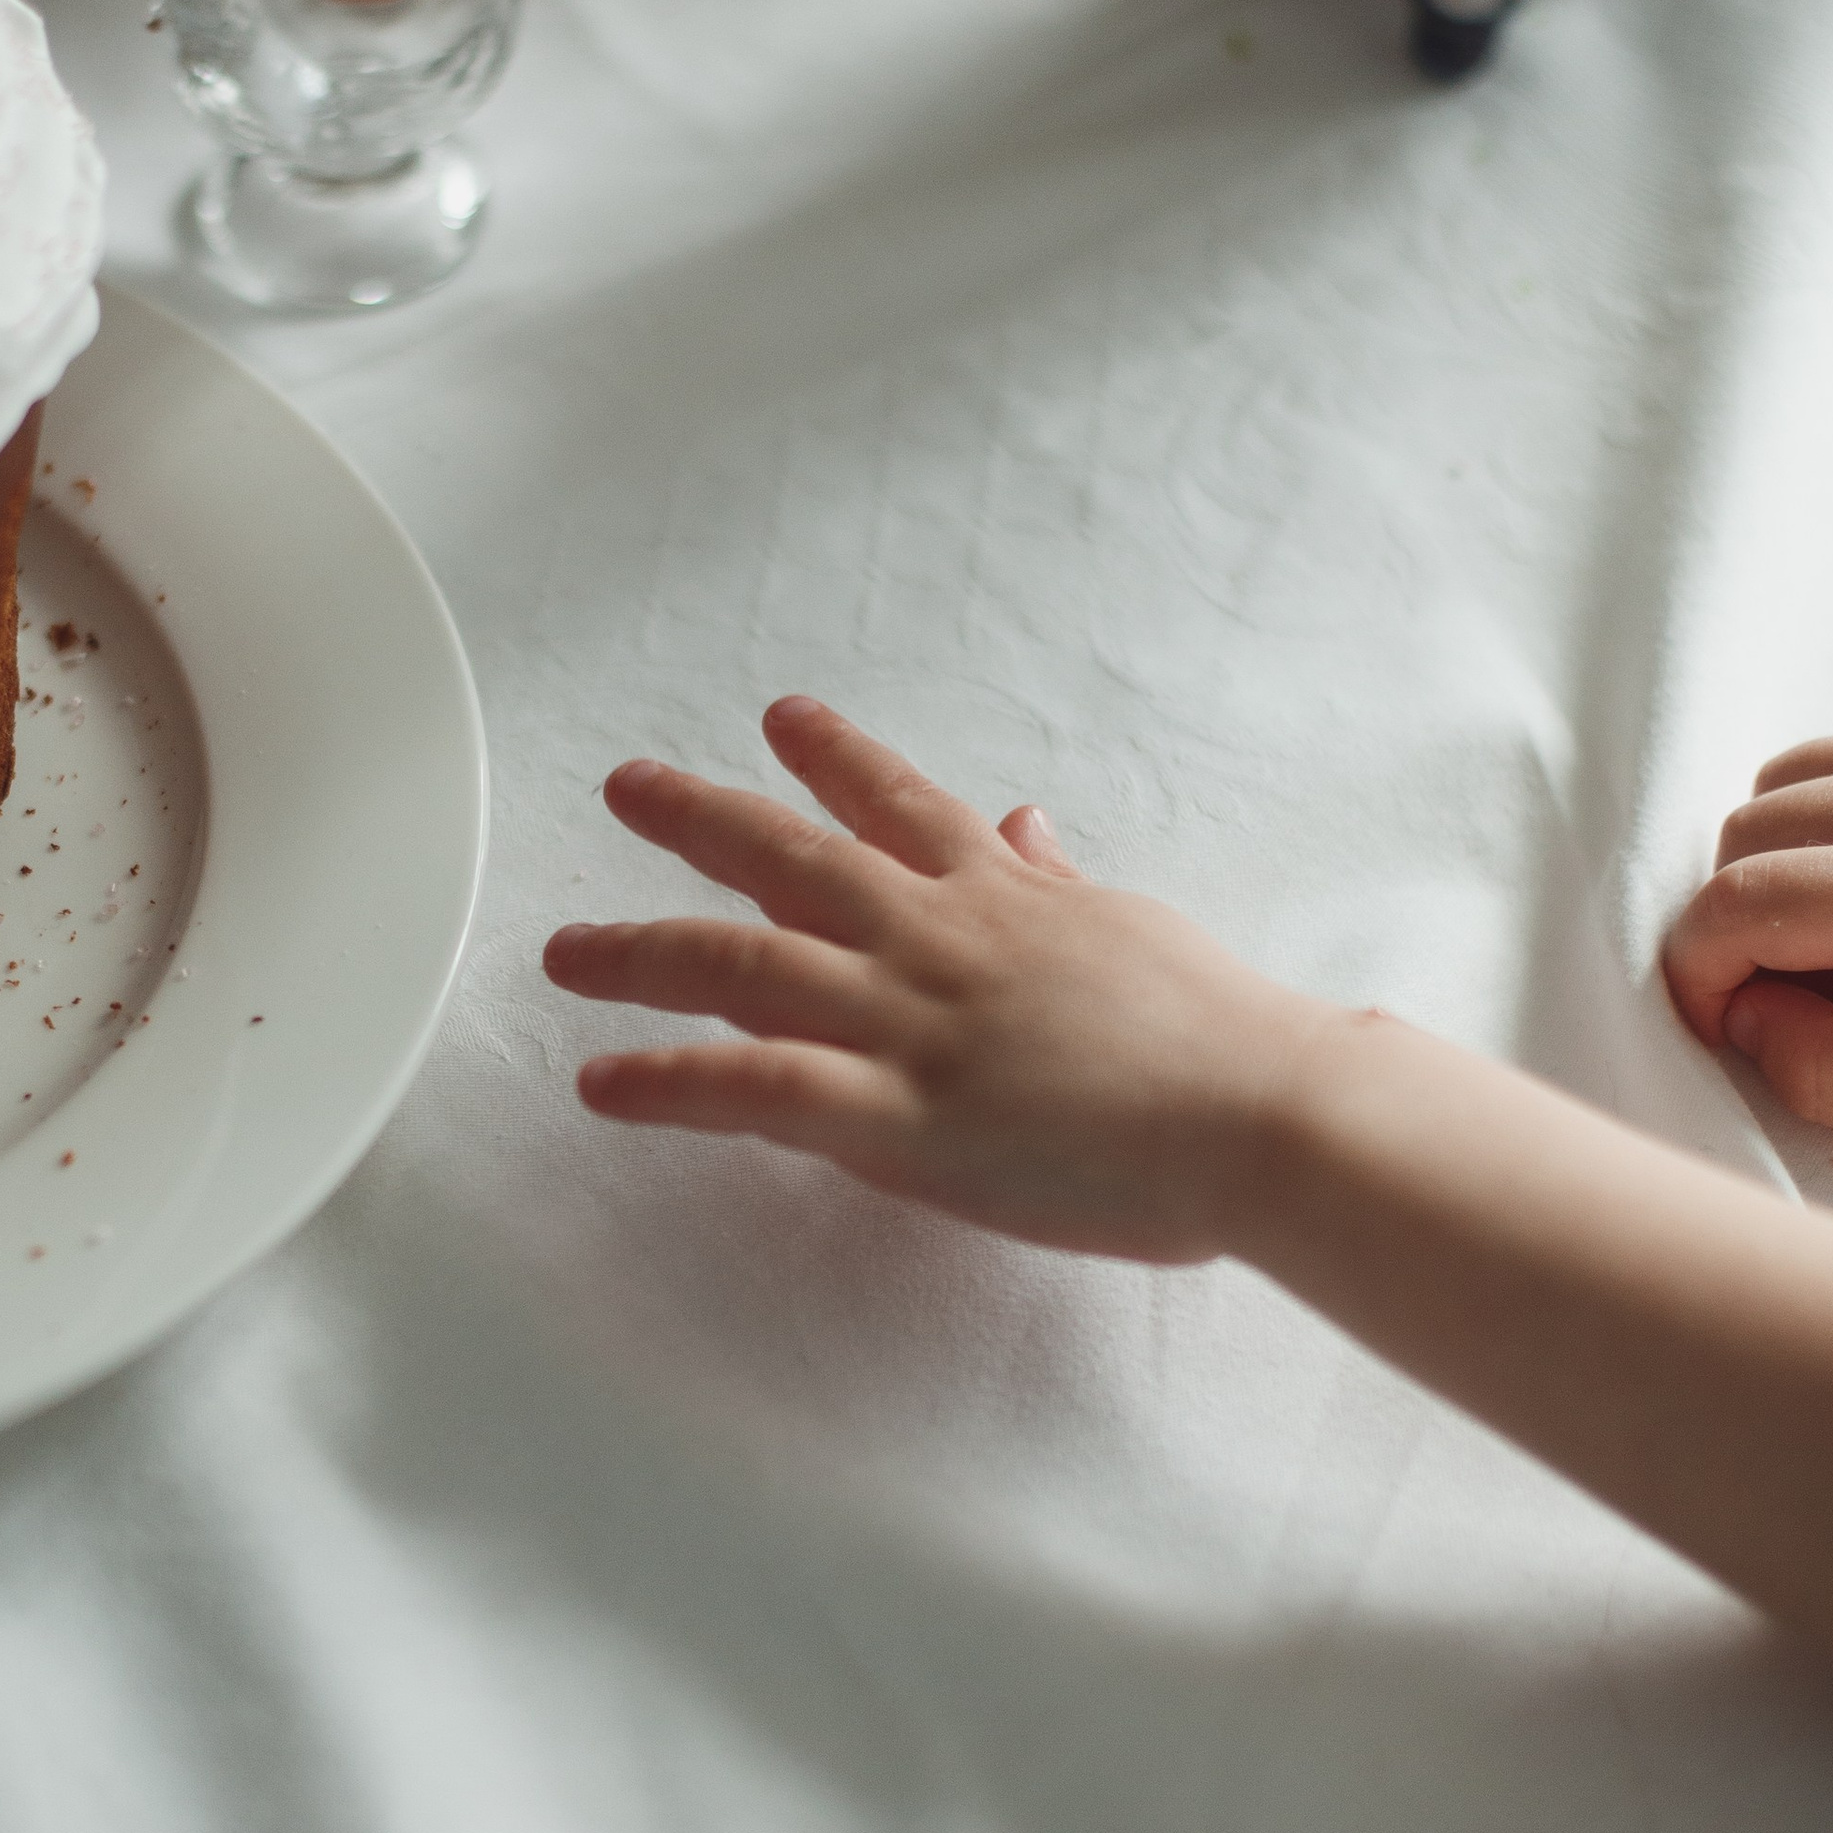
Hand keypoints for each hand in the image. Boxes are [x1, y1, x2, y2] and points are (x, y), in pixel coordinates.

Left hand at [542, 697, 1331, 1264]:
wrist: (1267, 1110)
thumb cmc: (1227, 1040)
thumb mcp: (1139, 931)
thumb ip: (1065, 885)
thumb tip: (1028, 826)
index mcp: (1007, 894)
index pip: (900, 803)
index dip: (831, 758)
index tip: (779, 719)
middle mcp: (939, 936)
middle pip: (788, 856)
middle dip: (697, 817)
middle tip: (625, 788)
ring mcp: (911, 1020)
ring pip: (740, 962)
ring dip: (640, 952)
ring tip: (564, 953)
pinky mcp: (899, 1113)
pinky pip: (753, 1086)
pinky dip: (668, 1081)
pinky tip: (603, 1084)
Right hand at [1666, 725, 1832, 1131]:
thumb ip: (1832, 1074)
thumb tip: (1747, 1019)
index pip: (1742, 903)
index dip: (1702, 974)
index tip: (1724, 1024)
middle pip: (1747, 838)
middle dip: (1742, 923)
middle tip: (1800, 993)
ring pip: (1782, 787)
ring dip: (1776, 862)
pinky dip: (1824, 818)